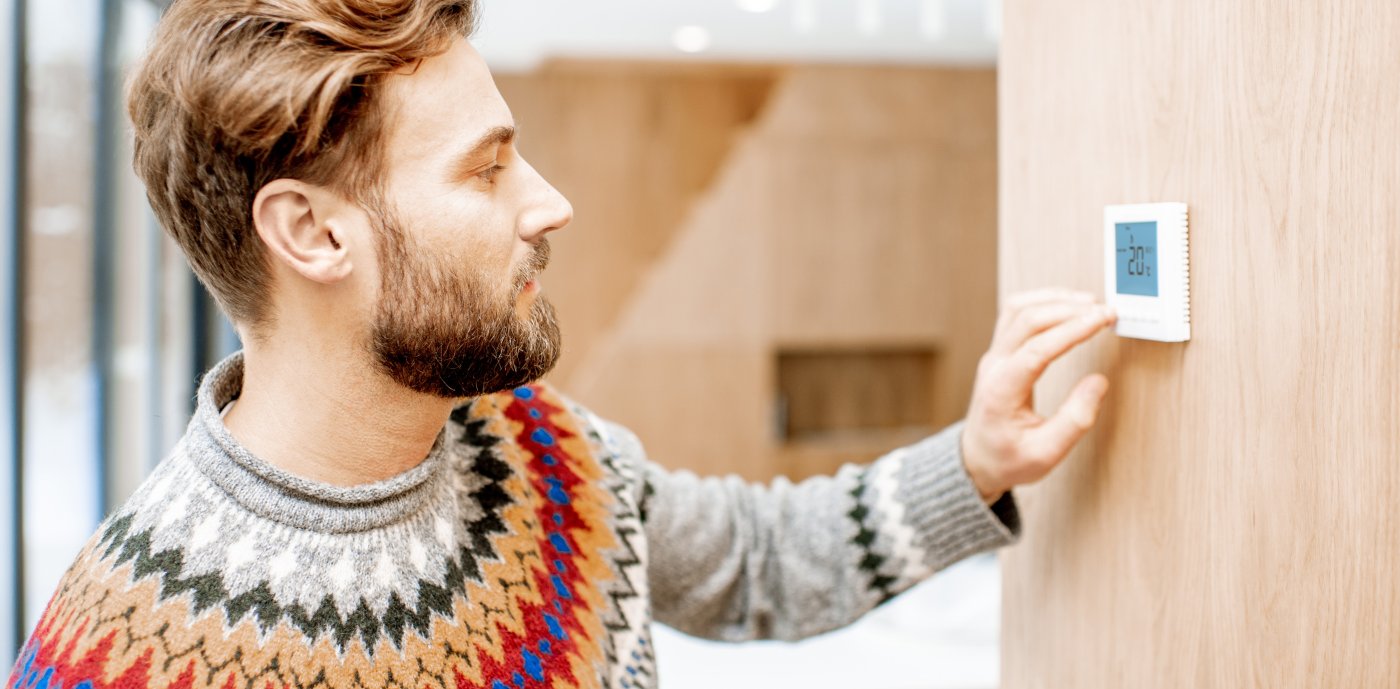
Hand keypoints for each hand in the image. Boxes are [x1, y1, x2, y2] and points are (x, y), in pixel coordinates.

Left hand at [961, 289, 1116, 502]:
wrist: (977, 460)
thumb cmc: (1008, 460)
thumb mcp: (1046, 454)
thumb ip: (1074, 420)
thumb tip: (1098, 382)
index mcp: (1001, 391)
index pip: (1037, 348)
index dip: (1072, 329)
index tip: (1103, 319)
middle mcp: (993, 366)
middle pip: (1026, 320)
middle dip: (1069, 309)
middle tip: (1106, 311)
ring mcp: (993, 356)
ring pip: (1017, 310)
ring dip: (1054, 300)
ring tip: (1090, 304)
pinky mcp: (999, 352)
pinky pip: (1015, 315)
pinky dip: (1042, 303)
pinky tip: (1067, 306)